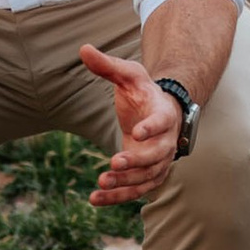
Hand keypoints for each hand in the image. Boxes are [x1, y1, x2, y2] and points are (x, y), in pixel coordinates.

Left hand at [78, 40, 181, 203]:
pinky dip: (117, 197)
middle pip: (157, 155)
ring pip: (147, 177)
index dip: (152, 127)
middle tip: (114, 162)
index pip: (162, 122)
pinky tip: (95, 200)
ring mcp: (159, 161)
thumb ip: (107, 65)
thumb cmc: (143, 92)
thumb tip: (83, 49)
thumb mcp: (128, 75)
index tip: (137, 132)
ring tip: (101, 184)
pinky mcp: (148, 175)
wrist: (158, 112)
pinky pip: (135, 190)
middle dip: (136, 161)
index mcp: (163, 113)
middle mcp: (167, 141)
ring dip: (125, 183)